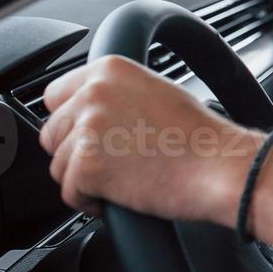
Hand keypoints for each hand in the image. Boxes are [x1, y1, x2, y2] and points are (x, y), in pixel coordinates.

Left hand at [37, 55, 272, 247]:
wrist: (220, 166)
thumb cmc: (200, 137)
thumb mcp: (156, 92)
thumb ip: (115, 95)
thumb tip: (85, 111)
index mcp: (109, 69)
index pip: (55, 95)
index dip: (71, 121)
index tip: (87, 135)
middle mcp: (93, 93)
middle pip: (51, 132)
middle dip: (74, 152)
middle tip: (112, 161)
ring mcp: (87, 129)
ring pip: (58, 165)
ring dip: (84, 179)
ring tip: (123, 178)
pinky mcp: (87, 166)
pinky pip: (69, 194)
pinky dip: (91, 202)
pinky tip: (122, 194)